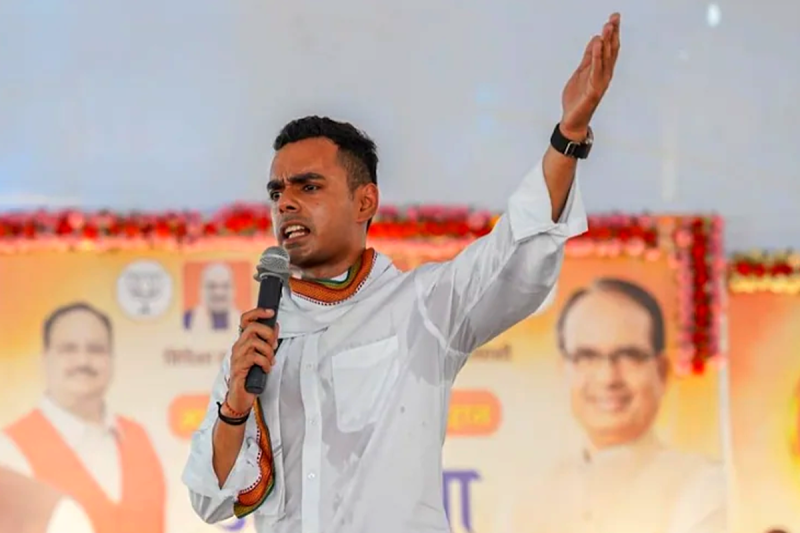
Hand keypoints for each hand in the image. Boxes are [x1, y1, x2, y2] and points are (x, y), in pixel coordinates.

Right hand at [226, 308, 279, 412]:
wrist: (241, 398)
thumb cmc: (252, 376)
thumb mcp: (263, 356)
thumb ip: (268, 342)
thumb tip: (275, 327)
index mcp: (243, 341)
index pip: (245, 319)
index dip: (258, 312)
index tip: (271, 312)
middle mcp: (238, 346)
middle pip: (252, 327)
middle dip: (268, 334)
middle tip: (274, 346)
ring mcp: (236, 356)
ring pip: (254, 342)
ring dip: (267, 351)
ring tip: (270, 361)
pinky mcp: (238, 368)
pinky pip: (253, 357)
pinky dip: (264, 362)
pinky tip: (266, 369)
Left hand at [560, 12, 620, 139]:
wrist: (572, 120)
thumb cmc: (577, 98)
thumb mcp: (581, 72)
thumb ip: (588, 58)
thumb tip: (596, 40)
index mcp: (601, 70)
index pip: (609, 48)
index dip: (612, 33)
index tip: (614, 18)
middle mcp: (604, 75)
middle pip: (611, 51)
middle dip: (612, 34)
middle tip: (614, 18)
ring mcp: (600, 82)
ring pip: (606, 59)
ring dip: (607, 42)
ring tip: (606, 27)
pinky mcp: (594, 90)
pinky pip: (596, 70)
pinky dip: (597, 57)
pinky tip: (597, 45)